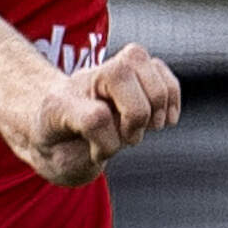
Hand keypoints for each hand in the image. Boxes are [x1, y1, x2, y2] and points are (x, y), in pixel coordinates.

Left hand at [15, 42, 180, 185]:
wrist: (56, 134)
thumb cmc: (61, 150)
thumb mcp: (59, 162)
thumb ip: (81, 147)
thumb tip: (113, 122)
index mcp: (62, 102)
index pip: (95, 115)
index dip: (105, 143)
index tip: (96, 154)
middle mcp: (87, 79)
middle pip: (121, 73)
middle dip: (137, 116)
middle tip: (128, 139)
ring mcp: (110, 72)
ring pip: (145, 65)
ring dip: (156, 105)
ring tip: (147, 127)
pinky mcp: (132, 74)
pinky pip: (161, 71)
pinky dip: (171, 95)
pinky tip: (166, 118)